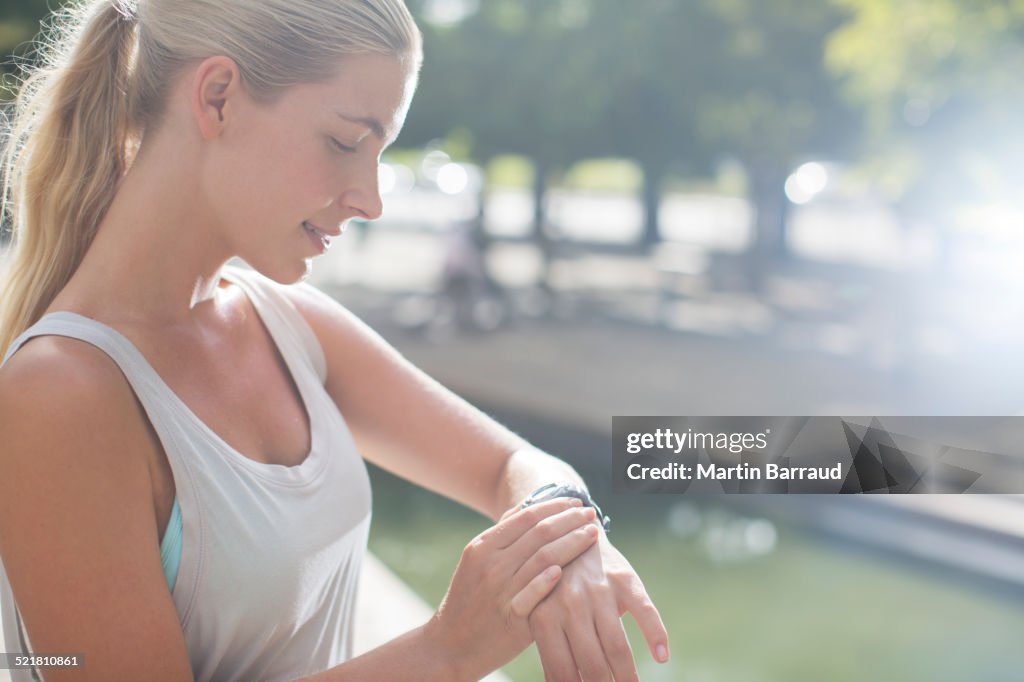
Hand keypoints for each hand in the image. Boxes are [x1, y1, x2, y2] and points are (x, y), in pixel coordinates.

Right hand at [425, 498, 601, 679]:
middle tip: (591, 513)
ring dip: (573, 543)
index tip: (575, 502)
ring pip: (544, 559)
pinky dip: (549, 580)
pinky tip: (567, 568)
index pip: (526, 517)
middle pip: (540, 534)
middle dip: (570, 520)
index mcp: (483, 547)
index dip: (555, 506)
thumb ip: (502, 535)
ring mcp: (501, 592)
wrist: (451, 645)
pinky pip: (533, 595)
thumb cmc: (470, 598)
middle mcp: (491, 565)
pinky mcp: (511, 619)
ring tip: (593, 534)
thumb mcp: (476, 561)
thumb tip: (529, 506)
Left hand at [528, 530, 668, 681]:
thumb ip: (553, 650)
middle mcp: (570, 605)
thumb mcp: (543, 612)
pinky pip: (644, 611)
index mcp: (544, 619)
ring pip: (617, 646)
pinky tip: (662, 657)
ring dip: (629, 677)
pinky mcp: (624, 579)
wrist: (569, 531)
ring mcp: (598, 591)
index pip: (561, 672)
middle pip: (592, 665)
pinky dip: (655, 634)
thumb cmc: (554, 584)